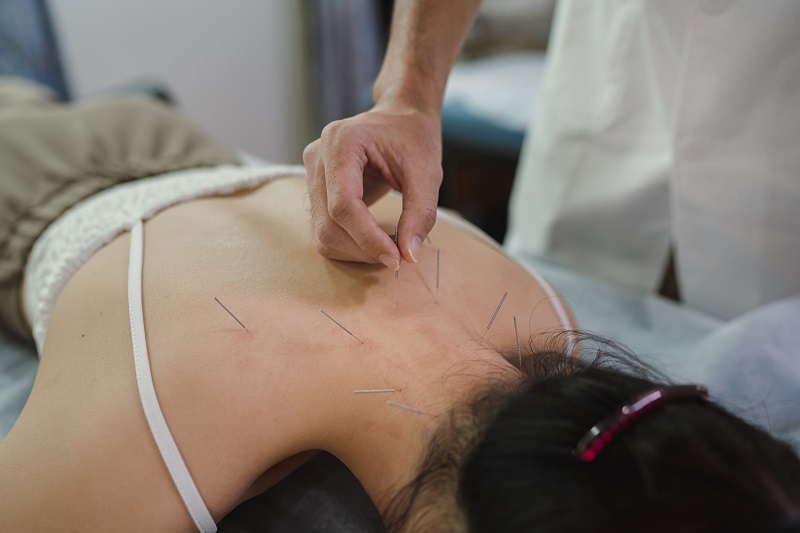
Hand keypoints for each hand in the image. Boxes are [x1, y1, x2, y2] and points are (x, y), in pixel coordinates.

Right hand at [303, 103, 441, 268]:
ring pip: (322, 232)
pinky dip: (349, 244)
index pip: (344, 205)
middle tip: (399, 257)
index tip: (396, 258)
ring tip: (389, 247)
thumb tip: (409, 256)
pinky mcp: (315, 188)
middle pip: (328, 223)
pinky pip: (324, 228)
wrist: (400, 116)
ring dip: (355, 251)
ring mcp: (311, 172)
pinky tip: (375, 239)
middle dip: (363, 249)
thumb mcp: (427, 173)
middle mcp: (317, 156)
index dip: (368, 238)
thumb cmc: (414, 138)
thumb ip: (420, 214)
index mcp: (341, 142)